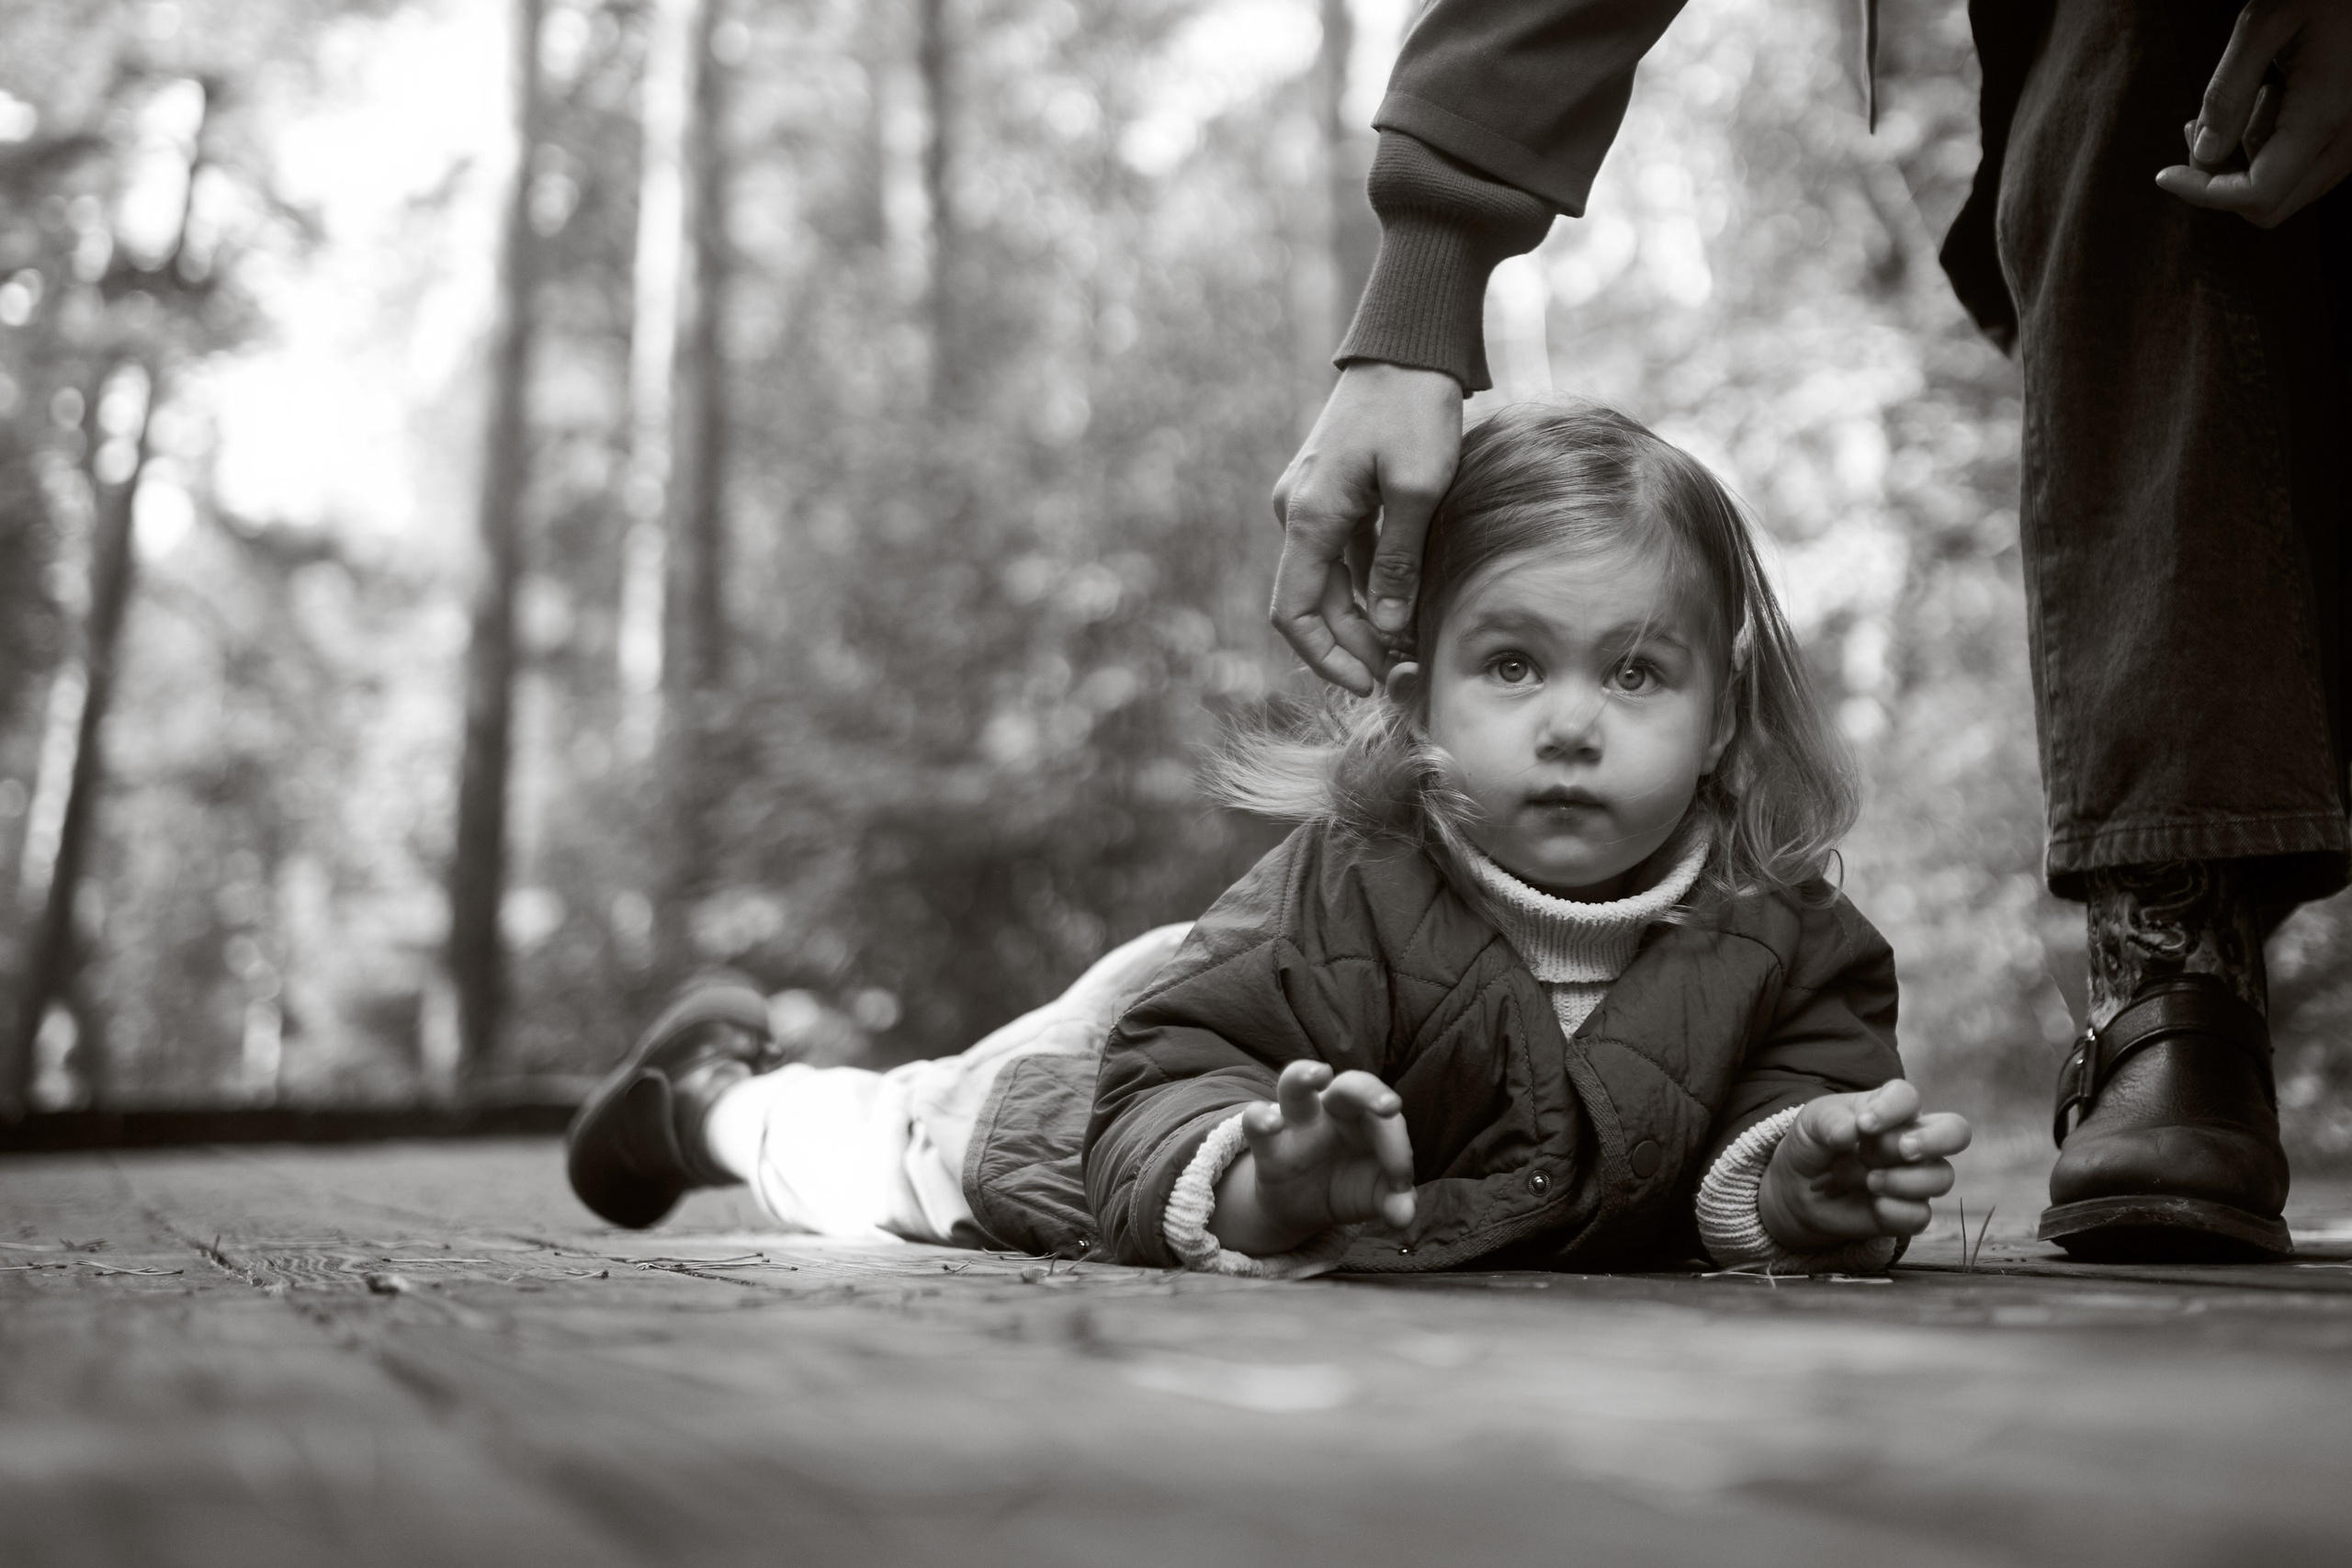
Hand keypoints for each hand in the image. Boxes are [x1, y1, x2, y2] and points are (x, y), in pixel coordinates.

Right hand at [1206, 1059, 1416, 1254]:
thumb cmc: (1346, 1186)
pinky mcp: (1267, 1144)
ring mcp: (1295, 1121)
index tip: (1401, 1183)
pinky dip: (1260, 1118)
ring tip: (1320, 1074)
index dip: (1397, 1145)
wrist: (1302, 1207)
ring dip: (1304, 1074)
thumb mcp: (1373, 1197)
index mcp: (1364, 1118)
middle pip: (1349, 1085)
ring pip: (1294, 1082)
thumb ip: (1391, 1201)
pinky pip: (1254, 1119)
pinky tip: (1271, 1124)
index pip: (1384, 1119)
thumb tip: (1405, 1215)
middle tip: (1391, 1107)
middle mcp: (1330, 1109)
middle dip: (1370, 1090)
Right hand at [1269, 363, 1461, 694]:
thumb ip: (1399, 561)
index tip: (1366, 682)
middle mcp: (1297, 513)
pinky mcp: (1333, 493)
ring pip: (1328, 582)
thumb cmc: (1414, 409)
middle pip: (1312, 604)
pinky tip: (1406, 602)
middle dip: (1352, 644)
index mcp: (1308, 517)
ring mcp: (1312, 502)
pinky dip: (1369, 586)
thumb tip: (1390, 627)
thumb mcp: (1417, 489)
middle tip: (1402, 671)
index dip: (1325, 657)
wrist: (1407, 346)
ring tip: (1409, 644)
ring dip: (1362, 618)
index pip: (1293, 612)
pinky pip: (1342, 555)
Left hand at [1757, 1080, 1970, 1251]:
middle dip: (1933, 1141)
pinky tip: (1874, 1205)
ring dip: (1901, 1180)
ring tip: (1868, 1181)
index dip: (1893, 1109)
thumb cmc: (1814, 1145)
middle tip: (1902, 1150)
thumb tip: (1852, 1131)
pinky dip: (1895, 1211)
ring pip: (1941, 1177)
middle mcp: (1912, 1139)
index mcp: (1889, 1109)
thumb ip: (1830, 1121)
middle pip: (1956, 1131)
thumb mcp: (1812, 1123)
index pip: (1909, 1098)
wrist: (1798, 1189)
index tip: (1863, 1125)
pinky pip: (1921, 1215)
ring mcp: (1914, 1177)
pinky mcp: (1908, 1211)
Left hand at [2155, 0, 2351, 228]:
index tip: (2164, 174)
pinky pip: (2303, 168)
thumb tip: (2204, 154)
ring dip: (2244, 164)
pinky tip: (2265, 102)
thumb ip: (2229, 92)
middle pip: (2270, 206)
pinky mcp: (2350, 134)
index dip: (2202, 194)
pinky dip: (2270, 150)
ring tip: (2232, 105)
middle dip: (2218, 183)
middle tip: (2195, 132)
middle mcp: (2347, 138)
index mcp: (2325, 113)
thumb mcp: (2262, 25)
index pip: (2258, 193)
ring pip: (2285, 191)